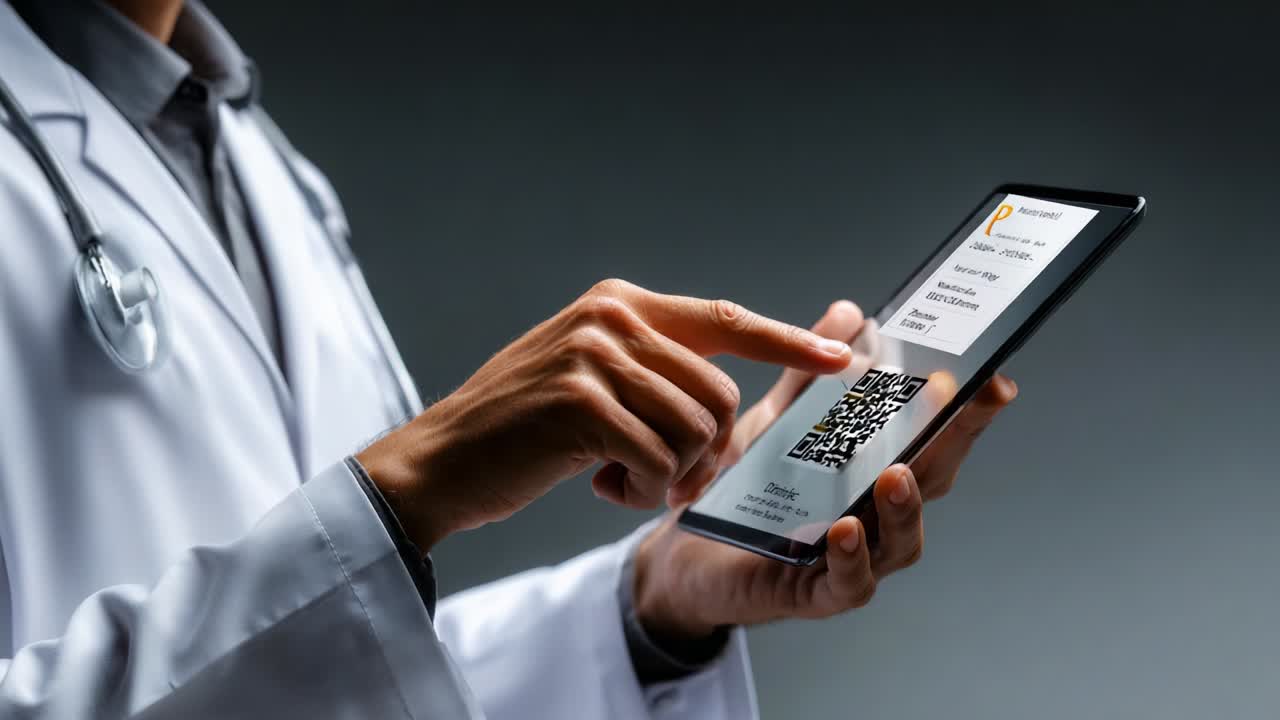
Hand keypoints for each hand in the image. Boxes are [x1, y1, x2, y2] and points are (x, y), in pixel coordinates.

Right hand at [357, 279, 853, 551]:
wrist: (442, 461)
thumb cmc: (522, 429)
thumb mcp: (587, 373)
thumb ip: (649, 365)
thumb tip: (725, 392)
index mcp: (620, 302)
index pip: (726, 318)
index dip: (787, 341)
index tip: (841, 359)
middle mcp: (611, 317)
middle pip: (720, 391)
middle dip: (708, 450)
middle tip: (669, 478)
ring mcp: (593, 356)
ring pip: (697, 429)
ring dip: (672, 475)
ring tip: (624, 480)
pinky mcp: (580, 404)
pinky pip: (659, 459)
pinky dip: (642, 490)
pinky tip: (602, 487)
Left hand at [632, 300, 1017, 641]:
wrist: (688, 553)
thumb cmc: (746, 490)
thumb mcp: (776, 422)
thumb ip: (809, 373)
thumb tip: (849, 313)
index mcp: (877, 471)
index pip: (934, 441)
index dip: (967, 415)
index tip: (993, 381)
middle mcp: (877, 517)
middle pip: (931, 483)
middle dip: (953, 445)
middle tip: (963, 407)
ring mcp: (854, 559)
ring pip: (900, 541)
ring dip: (904, 508)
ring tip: (896, 476)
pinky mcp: (816, 595)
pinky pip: (848, 584)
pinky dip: (852, 560)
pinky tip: (843, 530)